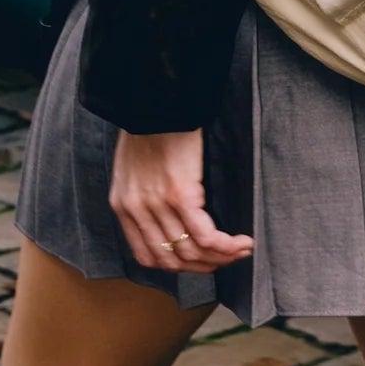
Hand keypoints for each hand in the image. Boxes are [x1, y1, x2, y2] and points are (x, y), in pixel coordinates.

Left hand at [109, 129, 253, 274]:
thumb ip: (142, 194)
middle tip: (226, 259)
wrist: (154, 99)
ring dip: (220, 258)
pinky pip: (206, 236)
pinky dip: (227, 245)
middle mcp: (136, 211)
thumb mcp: (132, 166)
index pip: (148, 257)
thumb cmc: (148, 124)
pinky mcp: (180, 195)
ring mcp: (157, 206)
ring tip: (240, 250)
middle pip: (172, 261)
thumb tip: (167, 218)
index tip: (200, 261)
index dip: (178, 266)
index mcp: (122, 205)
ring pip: (192, 253)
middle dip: (203, 267)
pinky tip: (243, 242)